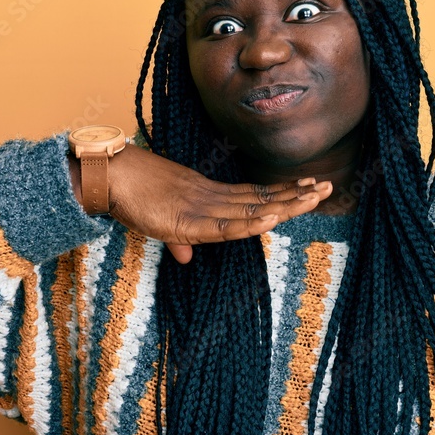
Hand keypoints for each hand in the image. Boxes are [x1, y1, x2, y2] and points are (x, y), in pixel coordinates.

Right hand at [81, 144, 332, 263]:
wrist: (107, 176)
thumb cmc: (132, 195)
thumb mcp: (161, 224)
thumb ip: (179, 241)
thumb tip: (187, 257)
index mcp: (207, 195)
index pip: (253, 195)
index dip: (282, 193)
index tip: (308, 188)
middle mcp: (210, 197)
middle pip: (260, 198)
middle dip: (294, 195)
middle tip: (326, 188)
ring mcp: (201, 207)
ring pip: (250, 208)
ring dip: (283, 205)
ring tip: (313, 197)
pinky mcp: (186, 220)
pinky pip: (222, 224)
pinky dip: (247, 223)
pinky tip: (271, 219)